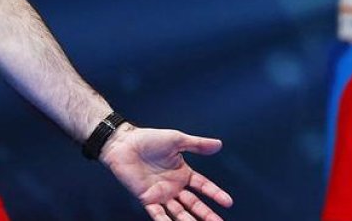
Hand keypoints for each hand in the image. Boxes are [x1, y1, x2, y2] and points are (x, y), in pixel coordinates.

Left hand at [100, 124, 232, 220]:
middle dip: (206, 214)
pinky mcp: (147, 198)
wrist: (123, 143)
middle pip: (194, 204)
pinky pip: (158, 214)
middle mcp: (173, 186)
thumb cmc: (148, 139)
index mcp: (182, 173)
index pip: (203, 186)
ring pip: (179, 212)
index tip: (228, 202)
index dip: (215, 194)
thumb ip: (197, 144)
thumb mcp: (176, 140)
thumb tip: (219, 144)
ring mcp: (161, 193)